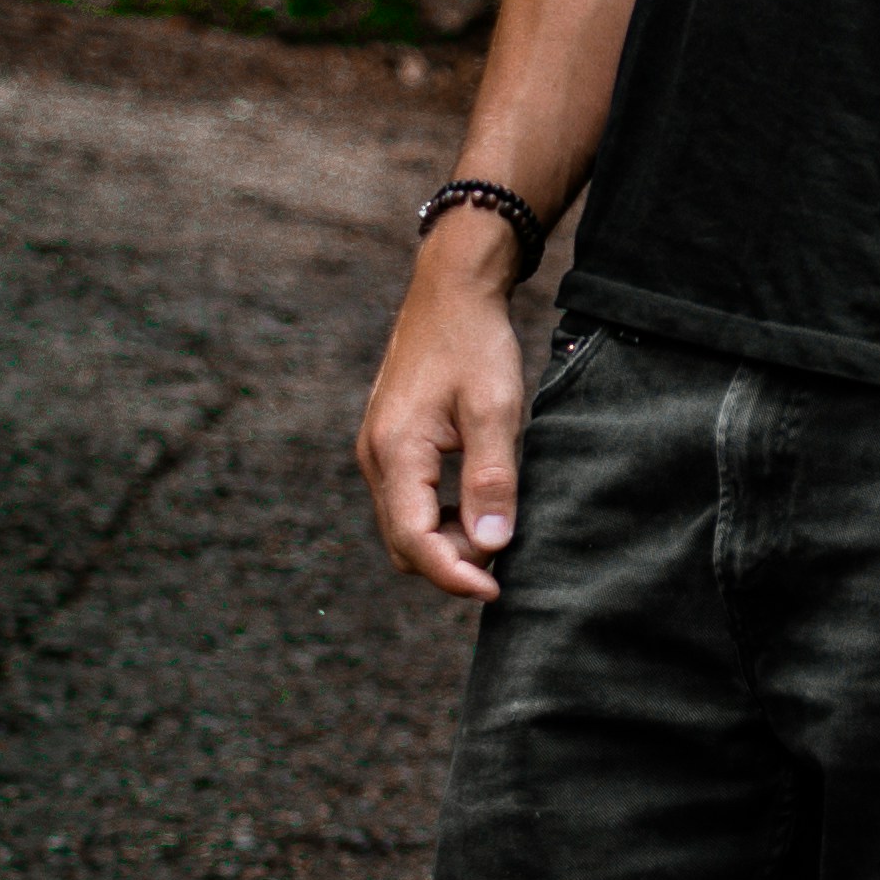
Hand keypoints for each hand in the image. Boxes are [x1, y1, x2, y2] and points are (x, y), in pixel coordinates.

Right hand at [362, 246, 530, 592]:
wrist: (451, 290)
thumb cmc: (475, 342)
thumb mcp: (495, 409)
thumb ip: (492, 479)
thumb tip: (491, 545)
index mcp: (396, 451)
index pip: (414, 541)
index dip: (454, 575)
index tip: (496, 588)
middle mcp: (375, 457)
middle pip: (404, 543)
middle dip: (452, 559)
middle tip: (504, 540)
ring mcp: (378, 451)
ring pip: (405, 525)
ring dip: (448, 538)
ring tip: (497, 517)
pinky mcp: (390, 445)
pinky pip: (408, 501)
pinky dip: (441, 516)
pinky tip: (478, 500)